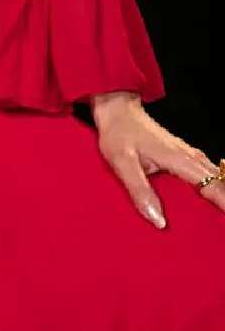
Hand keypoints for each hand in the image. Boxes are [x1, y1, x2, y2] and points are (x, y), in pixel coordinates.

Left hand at [91, 91, 224, 227]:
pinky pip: (205, 171)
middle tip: (220, 221)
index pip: (212, 184)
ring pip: (215, 175)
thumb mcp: (122, 163)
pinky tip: (207, 198)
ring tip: (218, 214)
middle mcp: (188, 156)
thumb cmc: (119, 133)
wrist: (117, 109)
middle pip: (219, 180)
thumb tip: (160, 222)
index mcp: (178, 159)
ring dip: (219, 192)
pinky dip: (212, 184)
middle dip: (223, 200)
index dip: (223, 201)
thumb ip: (140, 191)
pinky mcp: (181, 153)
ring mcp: (186, 153)